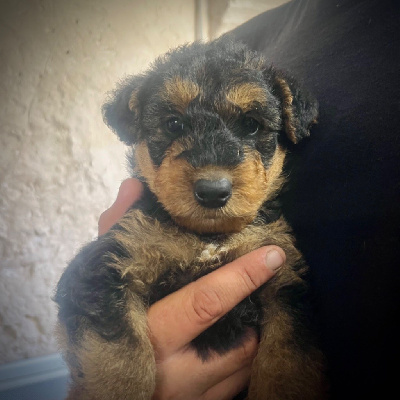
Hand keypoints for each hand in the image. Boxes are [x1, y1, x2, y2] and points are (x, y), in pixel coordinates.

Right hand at [99, 178, 284, 399]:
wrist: (99, 395)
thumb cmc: (98, 328)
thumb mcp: (104, 279)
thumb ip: (117, 233)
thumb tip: (133, 187)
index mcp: (149, 333)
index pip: (205, 301)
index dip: (242, 276)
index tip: (272, 255)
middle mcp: (172, 370)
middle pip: (236, 341)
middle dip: (260, 309)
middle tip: (274, 276)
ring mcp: (188, 396)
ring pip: (243, 365)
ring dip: (254, 333)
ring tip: (256, 306)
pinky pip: (237, 385)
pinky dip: (245, 359)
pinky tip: (241, 338)